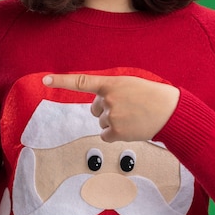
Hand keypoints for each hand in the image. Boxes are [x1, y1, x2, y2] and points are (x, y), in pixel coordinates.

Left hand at [42, 73, 179, 141]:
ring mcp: (112, 116)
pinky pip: (106, 135)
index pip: (81, 81)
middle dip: (107, 110)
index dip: (61, 80)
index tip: (44, 79)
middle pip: (95, 109)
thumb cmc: (151, 95)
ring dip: (114, 122)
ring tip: (133, 117)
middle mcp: (108, 99)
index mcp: (111, 83)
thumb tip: (99, 109)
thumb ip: (111, 91)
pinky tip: (130, 128)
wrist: (169, 110)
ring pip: (102, 123)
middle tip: (127, 107)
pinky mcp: (117, 131)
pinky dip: (115, 134)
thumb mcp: (130, 84)